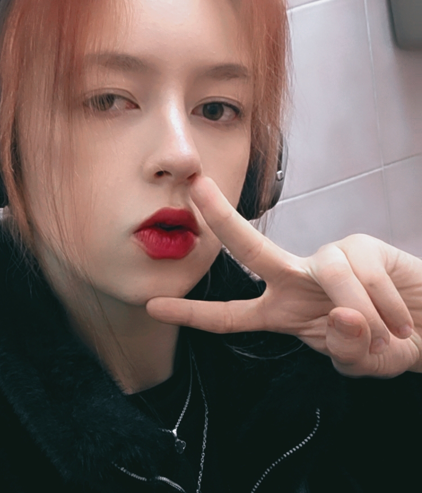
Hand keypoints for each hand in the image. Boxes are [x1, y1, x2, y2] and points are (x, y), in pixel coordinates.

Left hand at [146, 175, 421, 377]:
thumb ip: (350, 351)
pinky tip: (400, 318)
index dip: (192, 313)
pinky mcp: (361, 245)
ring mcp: (327, 258)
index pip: (230, 315)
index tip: (152, 304)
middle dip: (220, 217)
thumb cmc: (388, 341)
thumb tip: (343, 314)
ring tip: (391, 333)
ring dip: (363, 312)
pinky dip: (385, 304)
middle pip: (251, 248)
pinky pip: (363, 272)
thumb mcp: (365, 362)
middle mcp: (296, 278)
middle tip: (193, 188)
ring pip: (327, 273)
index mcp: (283, 312)